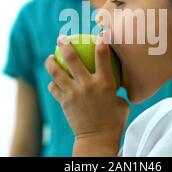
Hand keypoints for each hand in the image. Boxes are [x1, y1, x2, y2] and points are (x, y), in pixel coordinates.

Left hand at [45, 33, 128, 155]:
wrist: (98, 139)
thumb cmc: (114, 121)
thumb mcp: (121, 102)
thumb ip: (116, 90)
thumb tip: (118, 81)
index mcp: (105, 83)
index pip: (103, 56)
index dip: (101, 41)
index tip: (100, 32)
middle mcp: (88, 85)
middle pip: (72, 59)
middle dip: (65, 45)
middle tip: (61, 38)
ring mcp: (74, 93)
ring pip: (57, 72)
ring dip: (51, 62)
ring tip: (49, 57)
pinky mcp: (64, 102)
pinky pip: (54, 88)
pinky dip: (53, 84)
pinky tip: (53, 82)